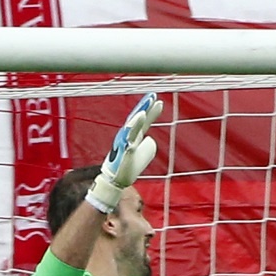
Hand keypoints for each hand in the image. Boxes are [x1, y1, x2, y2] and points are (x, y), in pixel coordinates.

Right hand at [88, 92, 163, 213]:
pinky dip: (135, 124)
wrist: (116, 180)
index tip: (159, 101)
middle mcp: (128, 136)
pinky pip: (130, 134)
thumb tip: (150, 139)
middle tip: (154, 95)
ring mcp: (125, 141)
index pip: (143, 122)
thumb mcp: (141, 155)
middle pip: (138, 118)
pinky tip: (141, 116)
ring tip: (149, 101)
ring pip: (133, 123)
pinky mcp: (124, 148)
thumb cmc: (128, 168)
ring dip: (141, 111)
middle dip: (145, 106)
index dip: (151, 112)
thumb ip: (146, 146)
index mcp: (133, 137)